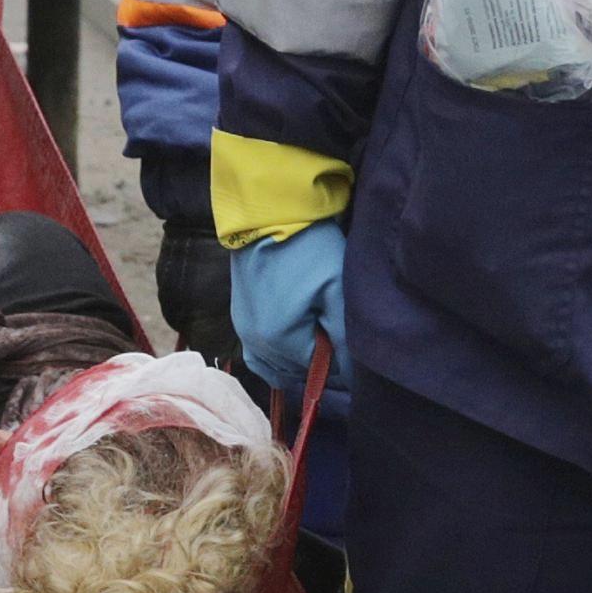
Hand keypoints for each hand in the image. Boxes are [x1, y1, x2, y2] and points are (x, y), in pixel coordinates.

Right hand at [229, 219, 348, 386]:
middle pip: (300, 369)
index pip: (322, 371)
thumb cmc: (309, 249)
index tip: (346, 328)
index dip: (340, 354)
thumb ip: (344, 338)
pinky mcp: (238, 318)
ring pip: (278, 365)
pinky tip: (291, 341)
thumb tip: (352, 379)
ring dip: (299, 356)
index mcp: (280, 341)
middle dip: (320, 354)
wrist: (269, 213)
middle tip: (331, 320)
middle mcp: (255, 343)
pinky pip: (257, 356)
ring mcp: (243, 331)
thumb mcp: (336, 290)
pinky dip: (275, 358)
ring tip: (314, 326)